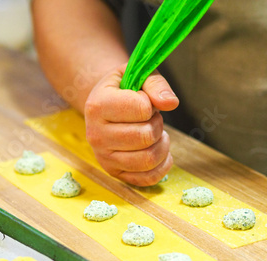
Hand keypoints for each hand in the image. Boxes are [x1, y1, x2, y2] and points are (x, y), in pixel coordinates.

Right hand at [85, 63, 178, 185]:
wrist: (104, 107)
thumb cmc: (124, 90)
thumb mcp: (137, 76)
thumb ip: (156, 84)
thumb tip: (171, 103)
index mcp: (98, 105)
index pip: (141, 109)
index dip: (151, 104)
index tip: (143, 102)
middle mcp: (96, 135)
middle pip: (146, 136)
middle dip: (157, 124)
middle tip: (151, 119)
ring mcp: (104, 157)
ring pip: (148, 159)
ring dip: (162, 145)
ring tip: (156, 134)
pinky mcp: (115, 173)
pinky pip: (147, 178)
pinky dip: (163, 166)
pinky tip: (161, 152)